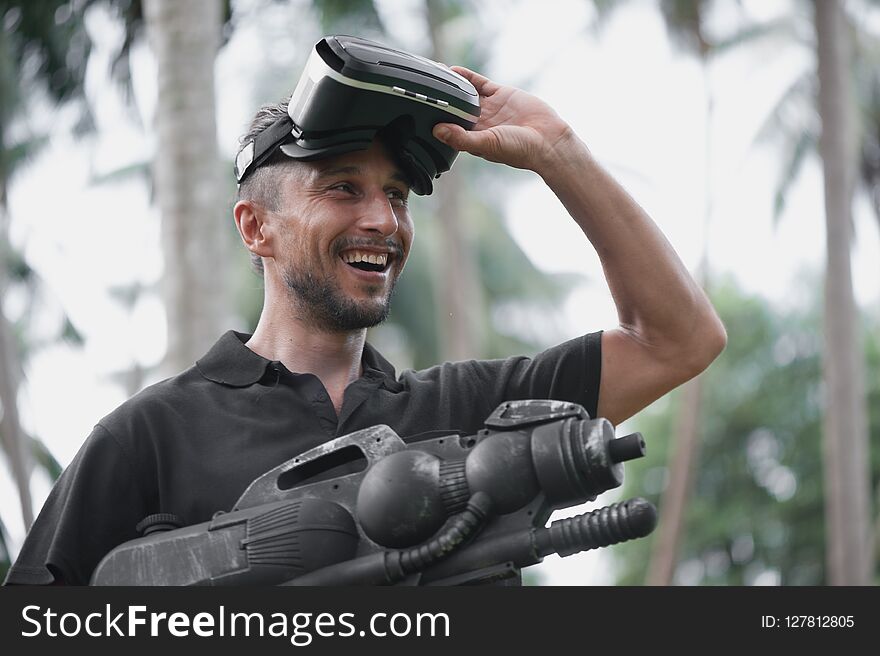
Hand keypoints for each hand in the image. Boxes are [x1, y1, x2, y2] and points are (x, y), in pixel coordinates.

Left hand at [432, 66, 575, 174]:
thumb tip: (437, 130)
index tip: (416, 110)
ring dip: (450, 86)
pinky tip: (453, 71)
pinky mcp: (500, 95)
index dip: (433, 119)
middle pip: (452, 108)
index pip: (447, 127)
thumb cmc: (519, 150)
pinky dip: (466, 77)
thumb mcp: (487, 144)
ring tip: (431, 76)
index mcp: (472, 139)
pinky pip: (480, 84)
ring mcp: (489, 108)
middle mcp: (478, 123)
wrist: (549, 139)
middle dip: (438, 100)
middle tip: (418, 89)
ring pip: (464, 94)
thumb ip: (461, 138)